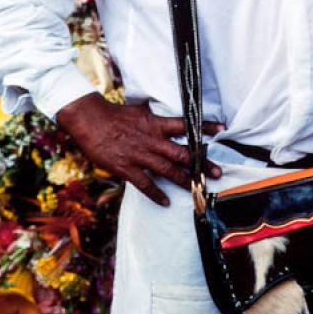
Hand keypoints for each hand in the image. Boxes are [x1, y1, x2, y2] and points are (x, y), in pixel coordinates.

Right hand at [56, 93, 224, 206]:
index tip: (222, 129)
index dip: (204, 126)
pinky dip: (156, 194)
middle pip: (182, 153)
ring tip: (199, 189)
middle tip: (218, 172)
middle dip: (201, 163)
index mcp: (157, 124)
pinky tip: (165, 202)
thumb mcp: (141, 111)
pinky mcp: (127, 168)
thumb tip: (167, 116)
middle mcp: (153, 140)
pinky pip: (144, 184)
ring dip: (184, 180)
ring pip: (168, 170)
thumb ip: (156, 118)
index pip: (186, 124)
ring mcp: (140, 155)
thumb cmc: (115, 115)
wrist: (90, 120)